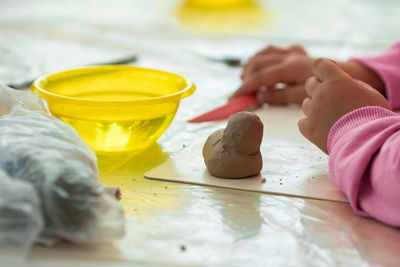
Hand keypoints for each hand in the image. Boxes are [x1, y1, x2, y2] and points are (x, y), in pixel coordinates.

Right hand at [232, 44, 385, 105]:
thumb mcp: (302, 97)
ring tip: (245, 78)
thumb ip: (280, 96)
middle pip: (258, 62)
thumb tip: (259, 95)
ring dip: (252, 64)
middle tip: (241, 93)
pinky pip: (274, 49)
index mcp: (290, 68)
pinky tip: (260, 65)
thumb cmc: (325, 91)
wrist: (345, 78)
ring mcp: (292, 53)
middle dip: (246, 77)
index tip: (233, 99)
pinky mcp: (295, 53)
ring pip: (264, 53)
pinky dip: (263, 56)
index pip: (260, 77)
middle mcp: (289, 57)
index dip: (245, 88)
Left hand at [298, 58, 390, 153]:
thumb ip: (349, 84)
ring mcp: (313, 111)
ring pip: (306, 103)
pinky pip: (302, 122)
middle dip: (319, 88)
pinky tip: (323, 128)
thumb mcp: (368, 92)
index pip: (320, 64)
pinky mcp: (309, 128)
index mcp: (336, 80)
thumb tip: (339, 84)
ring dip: (315, 107)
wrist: (368, 141)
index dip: (324, 68)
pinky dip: (310, 124)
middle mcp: (321, 93)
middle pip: (310, 83)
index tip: (329, 74)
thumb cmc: (373, 116)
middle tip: (333, 99)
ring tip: (331, 116)